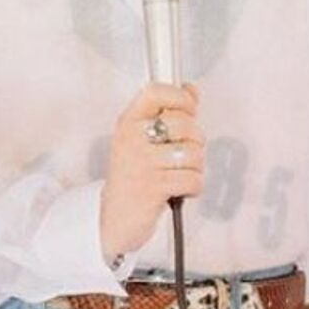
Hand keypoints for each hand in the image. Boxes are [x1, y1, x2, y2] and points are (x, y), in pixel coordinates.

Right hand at [97, 82, 202, 260]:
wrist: (112, 218)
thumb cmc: (132, 176)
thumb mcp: (141, 140)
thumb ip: (167, 113)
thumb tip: (191, 90)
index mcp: (128, 122)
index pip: (155, 92)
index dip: (180, 97)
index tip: (188, 109)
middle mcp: (132, 139)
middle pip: (185, 123)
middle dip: (195, 141)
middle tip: (182, 155)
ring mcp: (141, 163)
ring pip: (194, 153)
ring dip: (195, 168)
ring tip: (178, 174)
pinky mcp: (153, 188)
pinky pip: (194, 179)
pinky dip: (193, 187)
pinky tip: (179, 190)